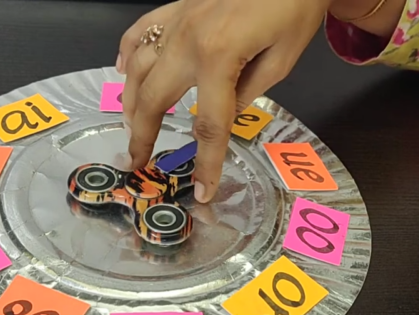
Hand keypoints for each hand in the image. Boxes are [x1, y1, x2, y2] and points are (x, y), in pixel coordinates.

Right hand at [116, 0, 331, 202]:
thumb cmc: (295, 6)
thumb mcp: (283, 58)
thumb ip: (248, 92)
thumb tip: (224, 116)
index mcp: (219, 58)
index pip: (209, 125)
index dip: (206, 163)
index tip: (202, 192)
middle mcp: (188, 41)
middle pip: (156, 99)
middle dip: (143, 135)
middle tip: (135, 162)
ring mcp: (177, 21)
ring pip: (138, 68)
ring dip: (130, 102)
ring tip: (130, 128)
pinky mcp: (177, 7)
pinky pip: (140, 31)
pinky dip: (127, 54)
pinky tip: (123, 73)